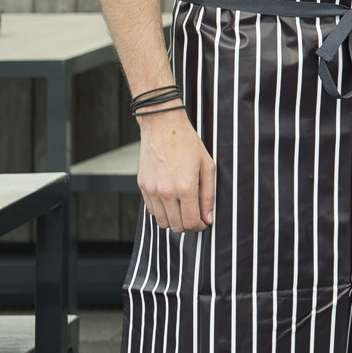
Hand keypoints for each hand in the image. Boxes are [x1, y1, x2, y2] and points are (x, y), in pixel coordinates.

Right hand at [137, 111, 216, 231]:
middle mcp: (166, 192)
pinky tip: (171, 200)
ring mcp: (151, 190)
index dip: (200, 226)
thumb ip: (208, 195)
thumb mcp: (207, 166)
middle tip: (196, 216)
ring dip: (174, 220)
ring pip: (162, 222)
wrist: (162, 126)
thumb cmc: (188, 143)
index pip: (191, 222)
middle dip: (188, 225)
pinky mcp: (142, 187)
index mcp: (185, 187)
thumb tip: (208, 218)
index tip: (204, 222)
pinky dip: (162, 211)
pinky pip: (151, 211)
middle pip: (177, 226)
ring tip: (183, 208)